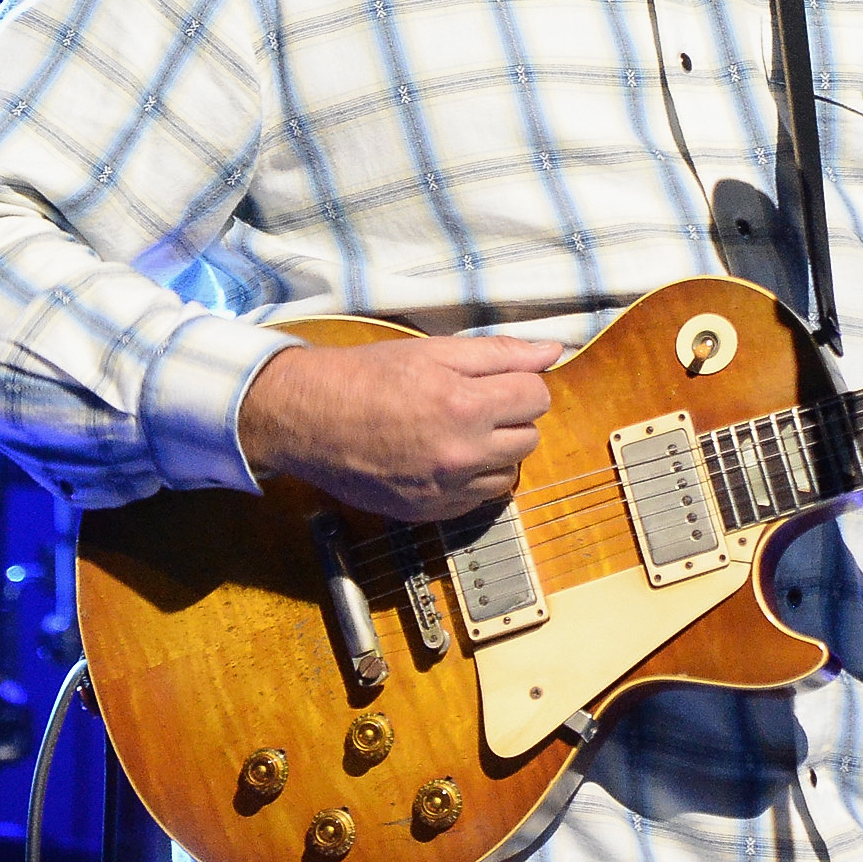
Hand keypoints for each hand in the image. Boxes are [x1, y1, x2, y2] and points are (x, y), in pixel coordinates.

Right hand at [238, 332, 563, 520]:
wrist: (311, 419)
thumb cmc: (368, 378)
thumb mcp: (433, 350)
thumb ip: (499, 353)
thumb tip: (552, 351)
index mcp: (464, 406)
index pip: (537, 397)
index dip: (523, 383)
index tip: (501, 380)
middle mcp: (461, 455)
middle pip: (530, 437)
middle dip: (512, 417)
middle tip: (477, 403)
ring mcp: (445, 489)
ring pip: (509, 473)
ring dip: (497, 452)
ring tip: (461, 432)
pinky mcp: (430, 512)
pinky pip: (479, 499)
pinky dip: (473, 479)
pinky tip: (445, 458)